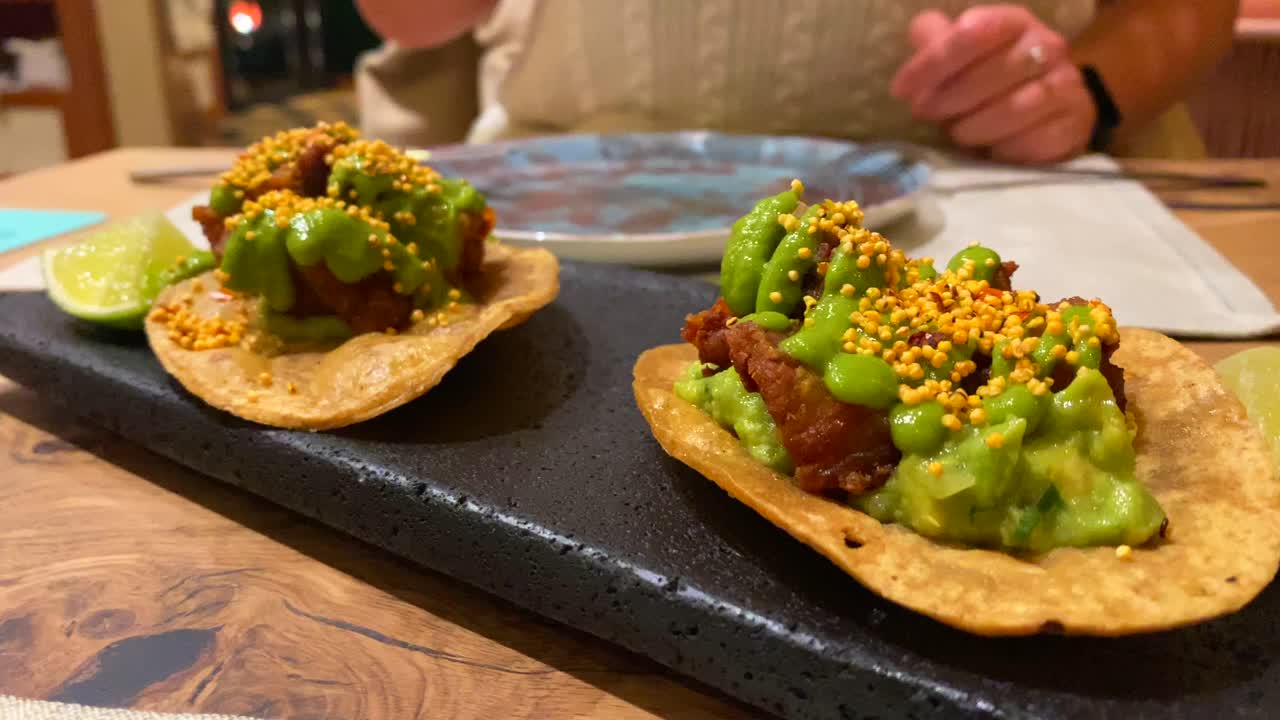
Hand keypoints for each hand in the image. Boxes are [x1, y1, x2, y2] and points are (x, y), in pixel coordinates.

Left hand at [890, 5, 1095, 163]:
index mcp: (1015, 23)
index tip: (902, 89)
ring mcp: (1066, 86)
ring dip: (974, 127)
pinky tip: (991, 151)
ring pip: (1014, 108)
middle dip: (949, 98)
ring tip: (958, 133)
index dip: (933, 61)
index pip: (973, 32)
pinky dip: (1004, 149)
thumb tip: (921, 29)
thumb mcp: (964, 56)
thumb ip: (938, 41)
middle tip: (925, 114)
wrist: (1054, 109)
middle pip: (993, 72)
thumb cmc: (993, 80)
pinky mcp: (1073, 125)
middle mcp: (1048, 47)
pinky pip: (1033, 141)